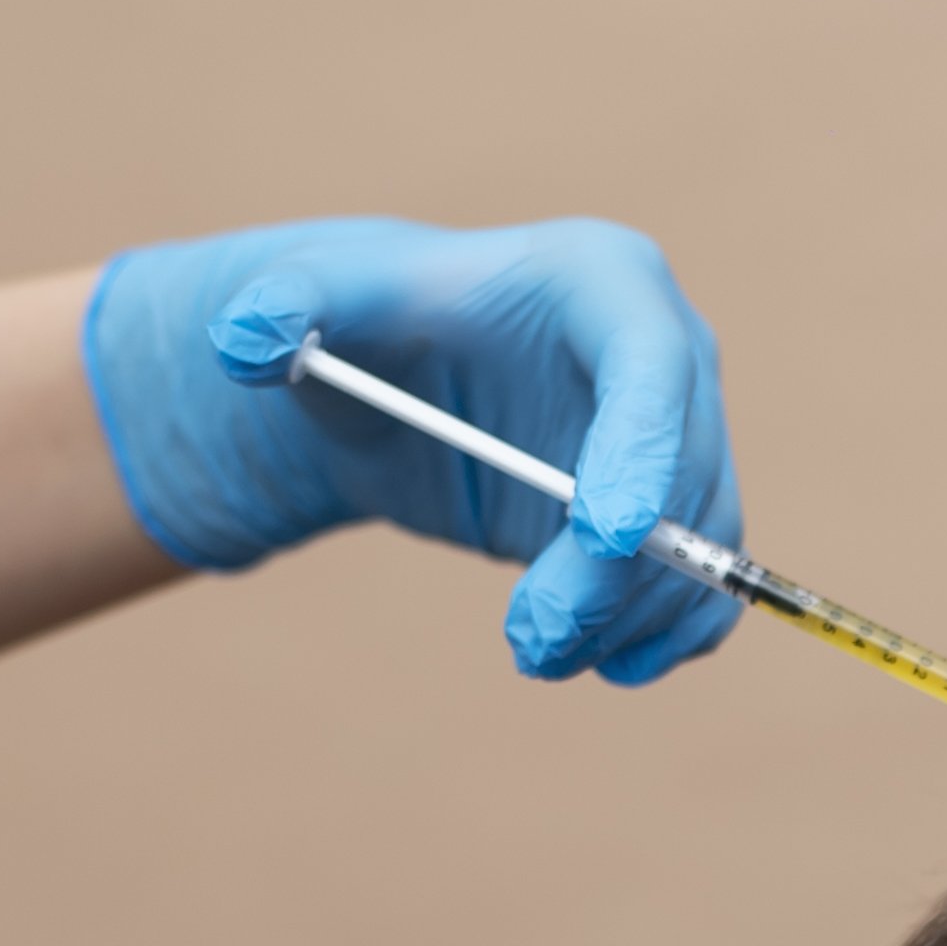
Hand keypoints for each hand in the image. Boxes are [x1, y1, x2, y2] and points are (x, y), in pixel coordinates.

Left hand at [81, 215, 739, 685]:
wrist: (409, 386)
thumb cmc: (376, 328)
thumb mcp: (325, 303)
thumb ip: (281, 303)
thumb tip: (240, 338)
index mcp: (607, 283)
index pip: (654, 370)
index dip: (645, 452)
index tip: (602, 536)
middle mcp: (676, 359)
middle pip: (687, 477)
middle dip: (618, 573)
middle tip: (529, 638)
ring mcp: (690, 442)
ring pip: (699, 551)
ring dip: (621, 620)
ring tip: (528, 651)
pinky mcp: (682, 517)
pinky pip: (706, 594)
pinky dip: (661, 639)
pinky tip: (592, 662)